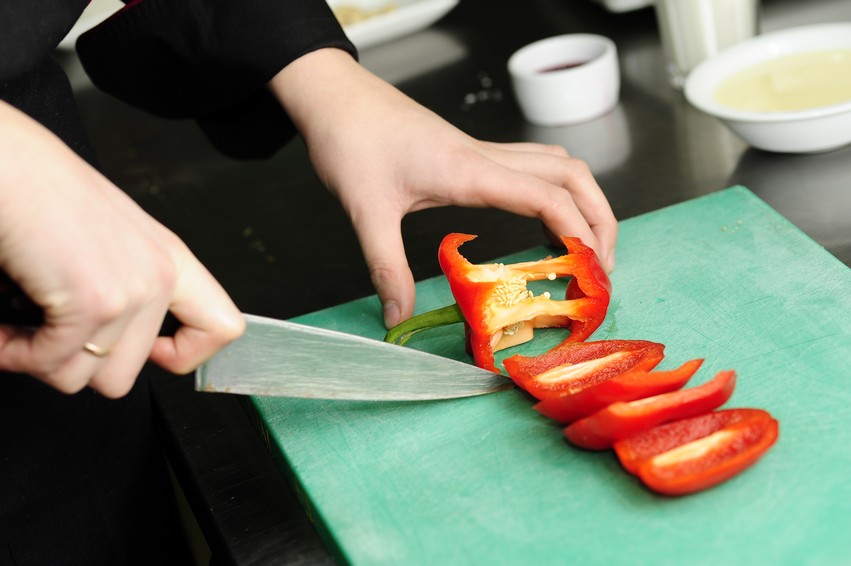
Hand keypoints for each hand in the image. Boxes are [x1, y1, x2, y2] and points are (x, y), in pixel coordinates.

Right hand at [0, 102, 243, 396]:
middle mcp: (160, 275)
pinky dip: (14, 354)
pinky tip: (3, 329)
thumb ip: (124, 285)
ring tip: (16, 326)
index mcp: (169, 258)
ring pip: (83, 378)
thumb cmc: (37, 187)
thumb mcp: (105, 238)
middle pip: (126, 374)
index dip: (185, 354)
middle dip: (73, 365)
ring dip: (37, 359)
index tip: (151, 353)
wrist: (4, 157)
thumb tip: (105, 344)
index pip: (223, 327)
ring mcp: (133, 290)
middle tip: (44, 336)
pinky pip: (52, 364)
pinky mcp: (95, 302)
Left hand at [270, 49, 616, 327]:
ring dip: (584, 201)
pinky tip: (545, 222)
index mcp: (470, 171)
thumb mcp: (366, 210)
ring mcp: (483, 153)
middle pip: (572, 174)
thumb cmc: (351, 140)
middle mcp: (487, 158)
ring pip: (559, 165)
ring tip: (587, 248)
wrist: (337, 98)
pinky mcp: (472, 156)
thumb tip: (397, 317)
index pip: (547, 196)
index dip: (580, 232)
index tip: (593, 272)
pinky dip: (556, 194)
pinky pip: (533, 169)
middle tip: (602, 267)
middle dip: (600, 218)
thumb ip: (385, 266)